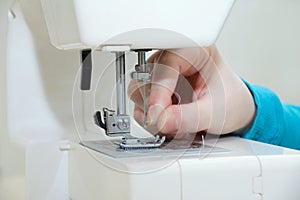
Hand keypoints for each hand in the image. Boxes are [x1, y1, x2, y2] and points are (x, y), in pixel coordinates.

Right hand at [128, 46, 254, 138]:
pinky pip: (141, 103)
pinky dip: (151, 118)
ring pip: (139, 91)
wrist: (233, 111)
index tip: (157, 115)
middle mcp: (174, 58)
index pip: (165, 65)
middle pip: (145, 77)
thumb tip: (161, 120)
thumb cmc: (230, 101)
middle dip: (153, 105)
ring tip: (171, 125)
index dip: (159, 90)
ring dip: (150, 113)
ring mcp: (163, 73)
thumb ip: (189, 117)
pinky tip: (167, 123)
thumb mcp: (215, 111)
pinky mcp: (157, 88)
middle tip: (165, 122)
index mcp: (194, 50)